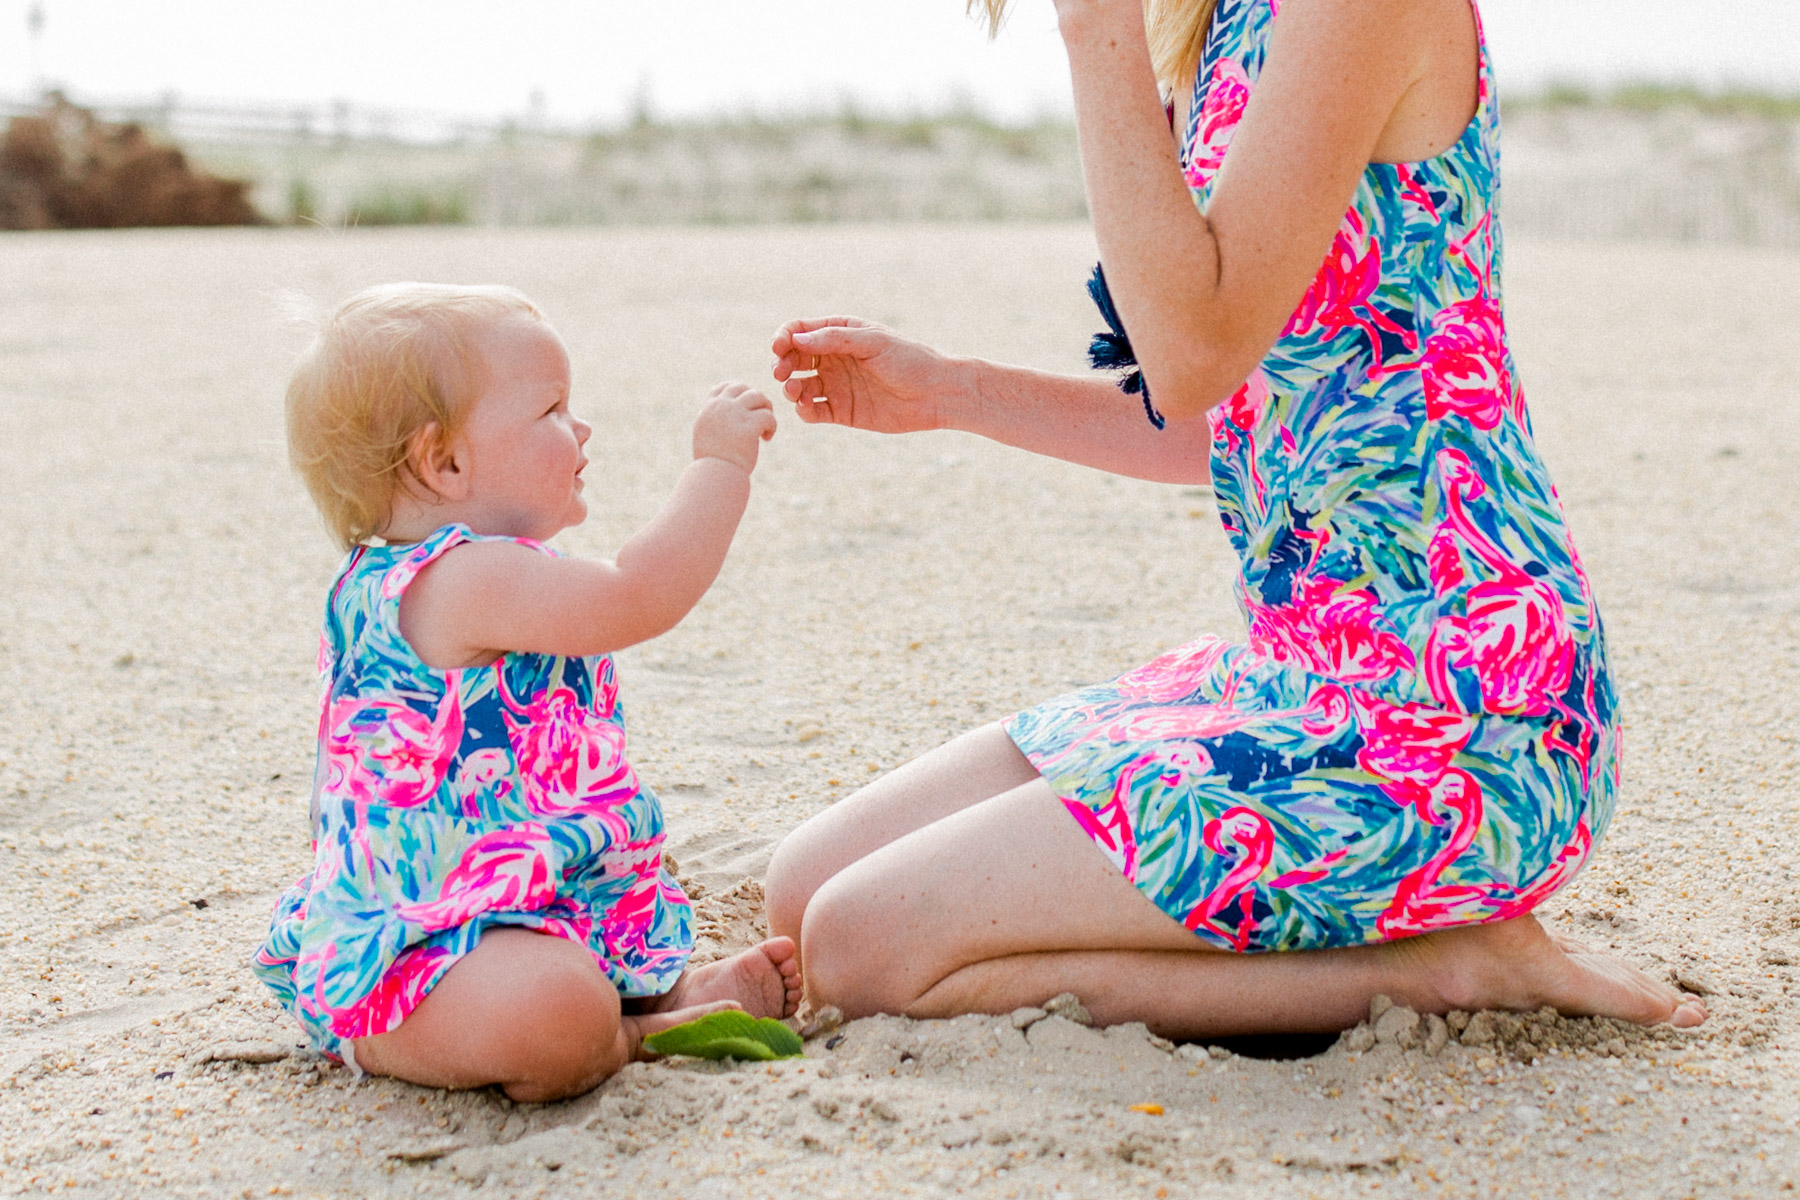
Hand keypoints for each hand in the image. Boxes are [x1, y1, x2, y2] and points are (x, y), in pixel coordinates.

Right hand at [692, 382, 776, 474]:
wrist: (715, 477)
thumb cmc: (711, 464)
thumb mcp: (705, 437)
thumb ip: (715, 421)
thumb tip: (731, 416)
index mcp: (708, 409)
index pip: (725, 387)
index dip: (739, 393)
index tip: (747, 406)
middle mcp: (720, 406)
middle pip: (743, 388)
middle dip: (755, 400)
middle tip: (761, 417)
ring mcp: (735, 414)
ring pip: (758, 397)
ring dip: (766, 410)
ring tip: (765, 428)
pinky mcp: (749, 425)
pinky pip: (768, 416)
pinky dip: (772, 426)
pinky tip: (766, 439)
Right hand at [770, 317, 963, 434]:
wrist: (936, 393)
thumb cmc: (909, 360)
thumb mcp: (873, 342)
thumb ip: (835, 339)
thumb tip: (797, 339)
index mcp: (840, 333)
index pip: (800, 331)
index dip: (784, 337)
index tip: (778, 347)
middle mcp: (833, 358)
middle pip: (794, 358)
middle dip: (782, 363)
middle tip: (780, 372)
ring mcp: (836, 385)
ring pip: (799, 385)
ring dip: (789, 387)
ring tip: (794, 390)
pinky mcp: (841, 411)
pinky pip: (812, 411)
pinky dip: (803, 409)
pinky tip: (805, 406)